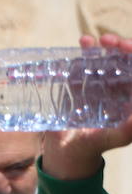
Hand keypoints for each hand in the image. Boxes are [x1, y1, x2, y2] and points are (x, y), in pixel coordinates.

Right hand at [42, 33, 131, 179]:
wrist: (68, 152)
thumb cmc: (96, 146)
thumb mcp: (117, 137)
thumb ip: (128, 129)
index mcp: (130, 95)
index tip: (125, 49)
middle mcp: (117, 86)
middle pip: (122, 60)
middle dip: (119, 47)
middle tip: (108, 42)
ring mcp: (98, 85)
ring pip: (104, 59)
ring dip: (101, 47)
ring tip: (92, 41)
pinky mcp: (79, 86)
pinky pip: (83, 66)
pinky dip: (84, 53)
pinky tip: (84, 43)